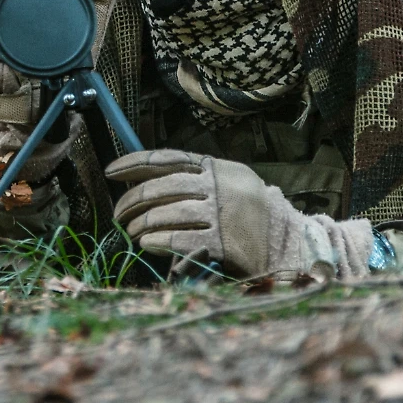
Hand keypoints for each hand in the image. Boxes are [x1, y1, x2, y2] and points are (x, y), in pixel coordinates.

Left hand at [105, 149, 381, 281]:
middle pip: (162, 187)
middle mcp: (220, 186)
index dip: (135, 163)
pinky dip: (157, 240)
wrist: (291, 243)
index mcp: (218, 167)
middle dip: (132, 200)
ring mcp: (223, 213)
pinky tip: (147, 243)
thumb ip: (198, 178)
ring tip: (130, 231)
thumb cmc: (253, 215)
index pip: (168, 159)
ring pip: (167, 214)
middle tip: (118, 212)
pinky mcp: (224, 242)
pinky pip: (179, 239)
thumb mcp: (233, 183)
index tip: (111, 171)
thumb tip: (148, 179)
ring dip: (141, 223)